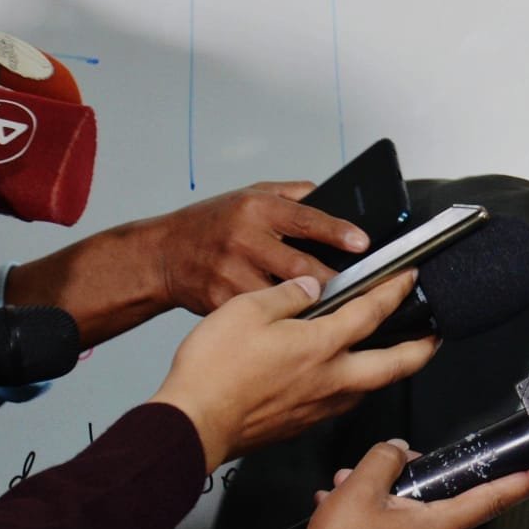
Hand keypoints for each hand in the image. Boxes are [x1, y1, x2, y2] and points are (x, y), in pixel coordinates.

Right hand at [2, 181, 369, 348]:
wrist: (161, 256)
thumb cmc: (210, 224)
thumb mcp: (250, 194)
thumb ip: (293, 195)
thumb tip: (334, 195)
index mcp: (255, 210)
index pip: (304, 219)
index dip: (336, 232)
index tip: (362, 243)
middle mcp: (244, 241)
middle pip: (300, 267)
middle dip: (337, 281)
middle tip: (367, 290)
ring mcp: (231, 275)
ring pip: (285, 298)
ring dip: (316, 308)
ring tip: (346, 314)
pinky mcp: (223, 304)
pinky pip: (265, 317)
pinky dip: (290, 326)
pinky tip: (311, 333)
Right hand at [147, 271, 435, 470]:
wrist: (192, 426)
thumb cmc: (214, 371)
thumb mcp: (246, 309)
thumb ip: (286, 294)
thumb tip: (310, 287)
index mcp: (321, 344)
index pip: (373, 312)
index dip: (395, 291)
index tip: (410, 278)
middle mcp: (331, 378)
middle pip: (395, 364)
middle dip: (422, 348)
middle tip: (436, 337)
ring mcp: (319, 406)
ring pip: (371, 388)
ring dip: (390, 372)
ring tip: (396, 358)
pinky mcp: (302, 424)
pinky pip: (343, 404)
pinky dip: (355, 389)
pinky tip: (346, 382)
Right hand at [289, 440, 528, 528]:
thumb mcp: (359, 489)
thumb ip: (387, 459)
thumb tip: (401, 451)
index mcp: (439, 527)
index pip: (492, 499)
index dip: (524, 482)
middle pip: (440, 497)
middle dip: (407, 475)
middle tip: (374, 466)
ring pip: (410, 511)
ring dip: (379, 494)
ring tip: (342, 487)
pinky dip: (371, 514)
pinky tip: (337, 506)